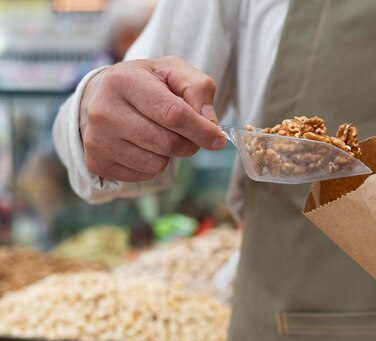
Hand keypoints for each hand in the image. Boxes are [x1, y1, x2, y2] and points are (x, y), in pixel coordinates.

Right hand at [79, 56, 224, 181]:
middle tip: (192, 135)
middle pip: (167, 143)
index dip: (202, 130)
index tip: (218, 139)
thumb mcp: (173, 71)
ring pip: (157, 163)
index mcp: (123, 80)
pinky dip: (153, 164)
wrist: (101, 96)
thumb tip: (209, 119)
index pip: (173, 114)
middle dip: (190, 143)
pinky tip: (144, 145)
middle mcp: (104, 110)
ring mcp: (97, 139)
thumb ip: (198, 87)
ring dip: (171, 154)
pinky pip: (144, 175)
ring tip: (162, 134)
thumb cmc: (145, 82)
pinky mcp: (97, 161)